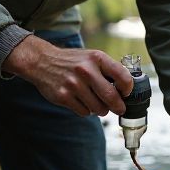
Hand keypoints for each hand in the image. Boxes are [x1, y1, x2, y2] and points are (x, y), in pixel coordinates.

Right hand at [3, 36, 132, 116]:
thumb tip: (127, 90)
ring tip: (97, 103)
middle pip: (111, 97)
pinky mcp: (64, 96)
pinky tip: (82, 102)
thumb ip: (108, 69)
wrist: (42, 62)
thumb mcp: (91, 57)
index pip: (122, 76)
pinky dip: (87, 111)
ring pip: (98, 108)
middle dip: (118, 106)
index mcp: (97, 58)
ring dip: (101, 110)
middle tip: (119, 109)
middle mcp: (86, 70)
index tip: (126, 93)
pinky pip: (84, 112)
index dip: (128, 89)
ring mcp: (73, 84)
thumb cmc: (72, 62)